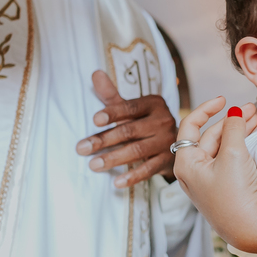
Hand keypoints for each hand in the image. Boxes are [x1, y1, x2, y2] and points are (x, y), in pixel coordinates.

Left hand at [76, 70, 175, 187]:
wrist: (175, 141)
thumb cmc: (144, 121)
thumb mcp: (131, 107)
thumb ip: (112, 95)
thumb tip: (95, 73)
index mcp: (153, 104)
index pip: (130, 108)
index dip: (113, 113)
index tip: (94, 120)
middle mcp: (163, 120)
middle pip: (130, 130)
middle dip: (104, 140)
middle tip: (81, 148)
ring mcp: (167, 141)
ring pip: (137, 150)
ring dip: (114, 158)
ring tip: (93, 165)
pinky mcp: (168, 160)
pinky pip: (149, 169)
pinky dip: (133, 176)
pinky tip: (117, 182)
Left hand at [171, 98, 256, 253]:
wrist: (253, 230)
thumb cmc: (236, 196)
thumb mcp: (234, 154)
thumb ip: (234, 128)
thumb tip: (234, 112)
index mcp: (185, 164)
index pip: (189, 126)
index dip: (206, 109)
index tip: (223, 99)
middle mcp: (194, 172)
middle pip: (209, 136)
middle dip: (230, 120)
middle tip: (251, 109)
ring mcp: (209, 181)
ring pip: (221, 147)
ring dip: (238, 131)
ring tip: (256, 118)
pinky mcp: (224, 188)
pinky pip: (229, 160)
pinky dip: (240, 145)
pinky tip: (253, 136)